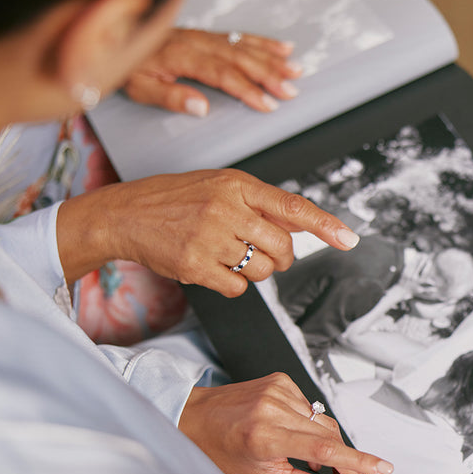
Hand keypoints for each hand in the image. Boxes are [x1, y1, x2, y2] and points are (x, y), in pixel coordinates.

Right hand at [57, 169, 359, 295]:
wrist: (123, 214)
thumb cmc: (175, 199)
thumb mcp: (221, 187)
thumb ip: (263, 205)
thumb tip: (306, 223)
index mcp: (238, 185)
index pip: (293, 207)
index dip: (325, 225)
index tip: (349, 239)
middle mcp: (226, 208)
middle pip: (282, 248)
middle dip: (280, 258)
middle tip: (262, 252)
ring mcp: (210, 236)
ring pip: (262, 271)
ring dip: (254, 271)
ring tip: (228, 254)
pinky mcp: (195, 264)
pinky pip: (238, 288)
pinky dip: (232, 284)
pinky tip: (212, 267)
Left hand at [123, 28, 301, 114]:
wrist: (116, 35)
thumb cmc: (128, 64)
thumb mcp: (140, 87)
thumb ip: (170, 97)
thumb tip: (200, 107)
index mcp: (183, 57)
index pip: (223, 75)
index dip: (248, 90)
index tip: (267, 104)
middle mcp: (198, 43)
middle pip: (240, 59)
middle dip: (269, 75)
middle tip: (290, 91)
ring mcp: (206, 37)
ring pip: (245, 46)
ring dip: (272, 59)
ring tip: (295, 70)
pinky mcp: (209, 35)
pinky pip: (240, 36)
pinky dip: (263, 42)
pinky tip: (282, 47)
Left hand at [178, 373, 393, 473]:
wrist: (194, 416)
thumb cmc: (220, 450)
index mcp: (266, 436)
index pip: (324, 449)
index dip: (358, 461)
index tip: (382, 469)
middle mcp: (274, 408)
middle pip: (330, 435)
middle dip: (345, 459)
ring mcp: (279, 390)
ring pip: (323, 421)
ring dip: (322, 441)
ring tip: (302, 454)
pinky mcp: (282, 379)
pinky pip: (310, 407)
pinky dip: (308, 423)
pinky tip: (290, 430)